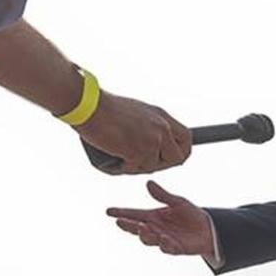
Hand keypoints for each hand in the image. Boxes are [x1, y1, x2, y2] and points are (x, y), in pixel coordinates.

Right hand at [77, 92, 191, 173]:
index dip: (180, 152)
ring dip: (134, 167)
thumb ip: (150, 127)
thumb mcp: (137, 113)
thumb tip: (154, 147)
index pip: (187, 138)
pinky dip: (119, 169)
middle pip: (176, 159)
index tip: (168, 158)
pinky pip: (133, 170)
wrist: (88, 105)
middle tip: (141, 164)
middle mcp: (162, 128)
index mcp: (162, 116)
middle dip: (160, 166)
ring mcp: (152, 140)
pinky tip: (110, 163)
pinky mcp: (138, 151)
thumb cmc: (104, 108)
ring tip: (118, 158)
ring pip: (152, 167)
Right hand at [107, 181, 213, 256]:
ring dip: (145, 235)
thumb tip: (149, 183)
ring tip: (144, 228)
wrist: (209, 229)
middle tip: (120, 222)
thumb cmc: (191, 215)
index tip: (108, 211)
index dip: (121, 212)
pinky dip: (164, 244)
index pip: (133, 214)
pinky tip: (163, 239)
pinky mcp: (174, 248)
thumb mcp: (178, 202)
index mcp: (153, 216)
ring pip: (148, 239)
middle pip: (136, 228)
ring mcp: (163, 239)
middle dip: (127, 225)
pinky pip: (166, 247)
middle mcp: (154, 229)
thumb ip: (163, 195)